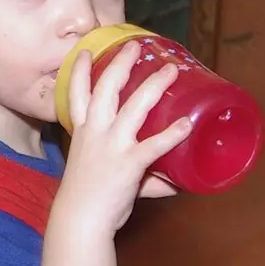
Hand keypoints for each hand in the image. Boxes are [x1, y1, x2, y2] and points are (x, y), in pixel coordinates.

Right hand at [57, 41, 192, 233]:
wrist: (79, 219)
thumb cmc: (86, 197)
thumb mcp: (103, 175)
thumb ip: (141, 174)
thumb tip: (173, 181)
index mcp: (83, 133)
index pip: (77, 95)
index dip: (82, 72)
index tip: (87, 52)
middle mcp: (95, 133)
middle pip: (106, 90)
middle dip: (120, 65)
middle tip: (134, 46)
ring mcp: (112, 146)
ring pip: (134, 107)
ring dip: (154, 87)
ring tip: (170, 71)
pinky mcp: (128, 164)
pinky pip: (155, 145)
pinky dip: (172, 134)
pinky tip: (187, 125)